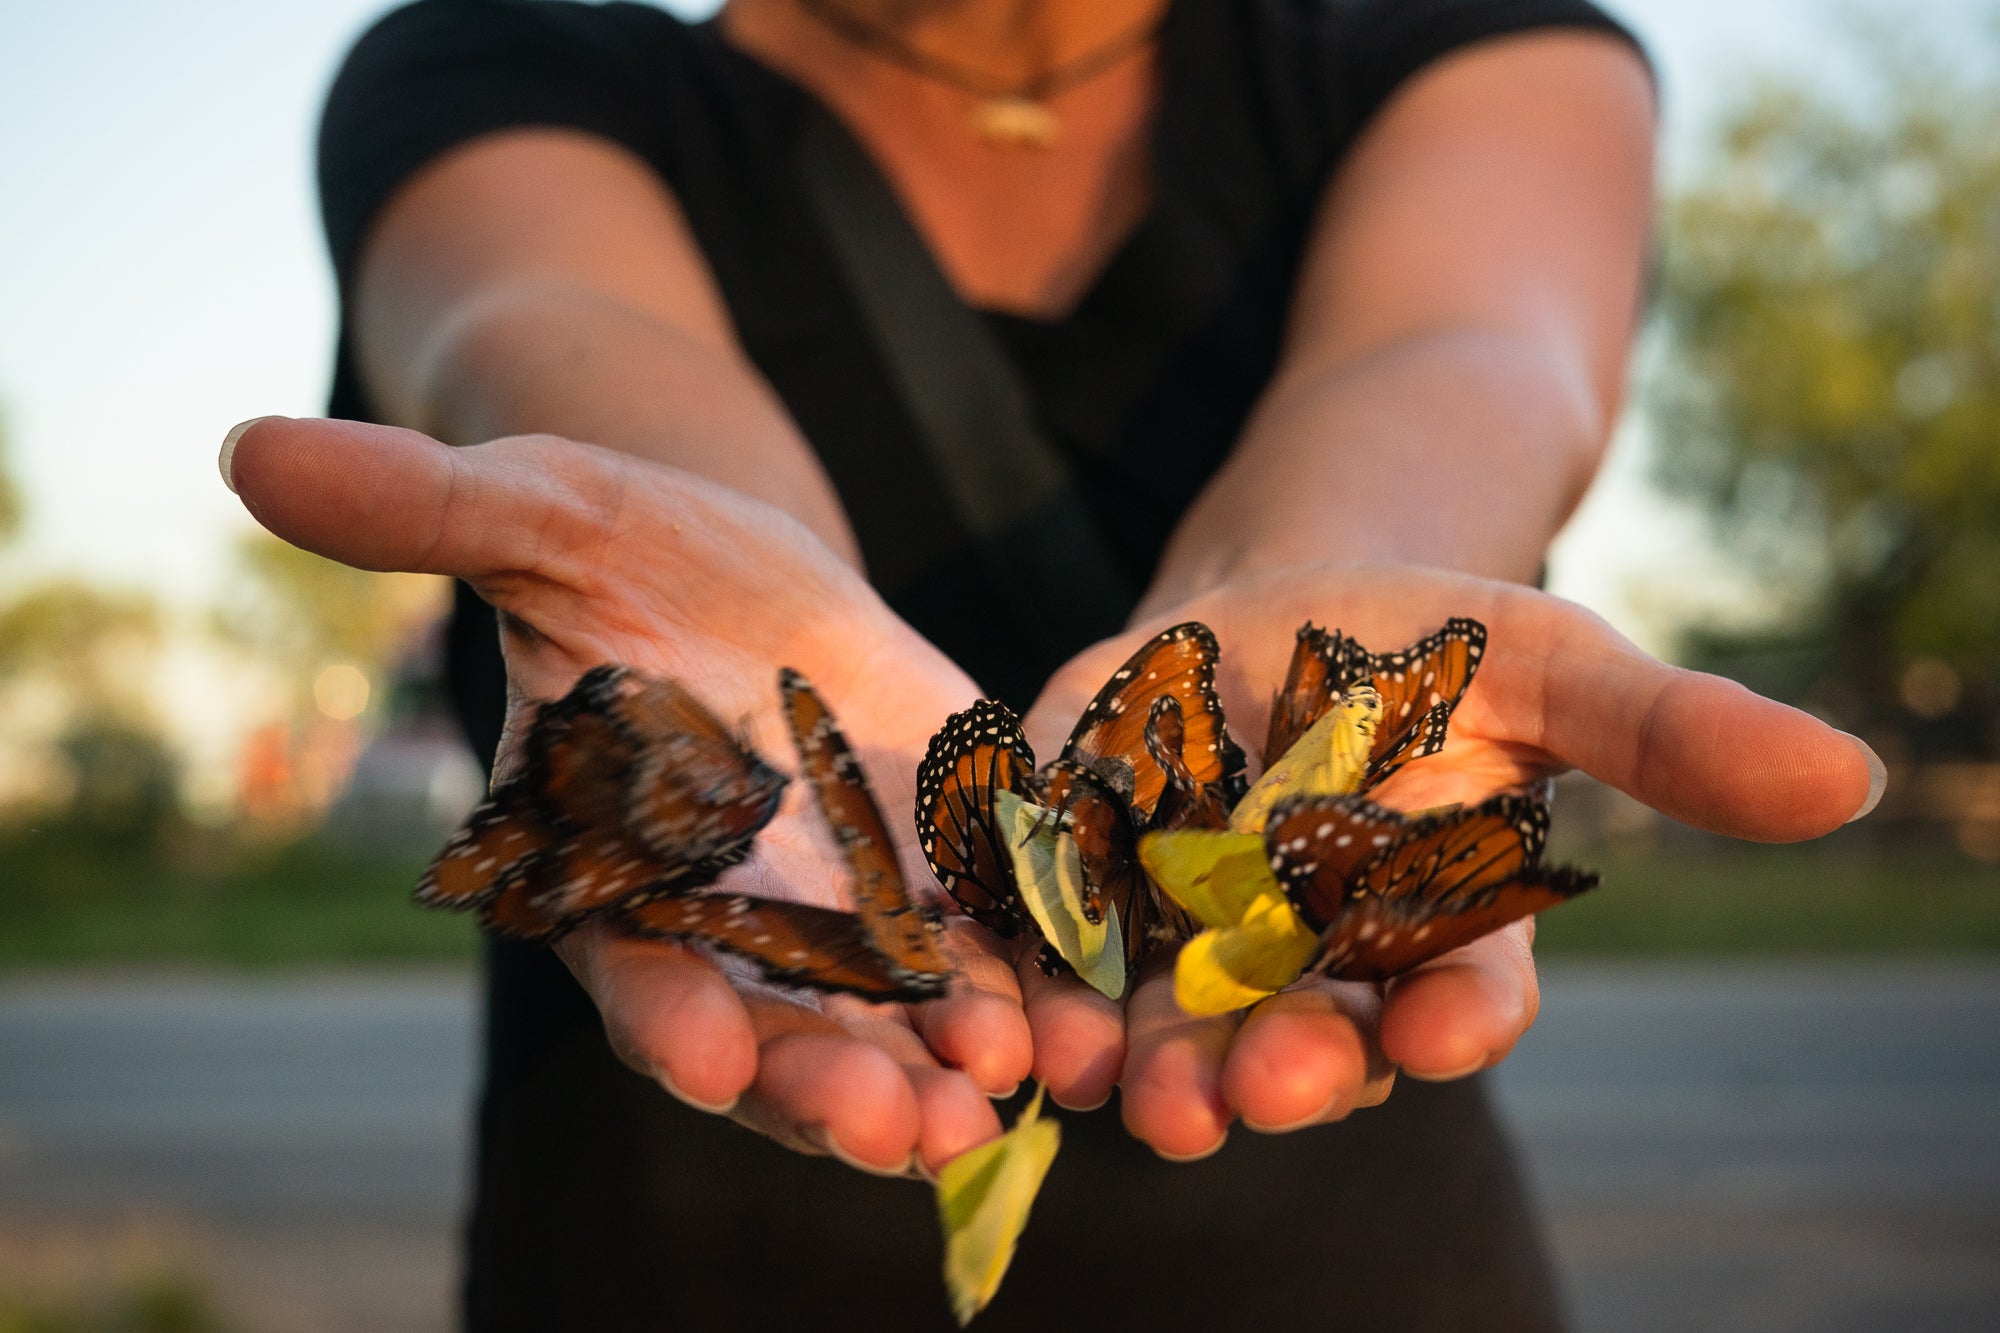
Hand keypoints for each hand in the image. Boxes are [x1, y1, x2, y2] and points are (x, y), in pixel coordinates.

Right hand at [220, 415, 1089, 1176]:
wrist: (739, 558)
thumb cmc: (614, 533)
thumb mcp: (535, 508)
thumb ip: (424, 509)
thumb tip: (249, 449)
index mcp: (613, 869)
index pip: (631, 965)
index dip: (664, 1015)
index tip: (710, 1063)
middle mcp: (726, 920)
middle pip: (776, 1028)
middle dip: (828, 1084)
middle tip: (893, 1130)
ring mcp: (839, 911)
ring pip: (890, 1020)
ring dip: (942, 1071)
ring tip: (1000, 1099)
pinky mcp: (938, 871)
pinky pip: (988, 950)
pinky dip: (1027, 989)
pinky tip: (1075, 1020)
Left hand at [1024, 563, 1882, 1158]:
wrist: (1276, 608)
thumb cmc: (1433, 647)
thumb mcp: (1551, 662)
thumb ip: (1667, 731)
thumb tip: (1848, 777)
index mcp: (1432, 935)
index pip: (1461, 994)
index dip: (1457, 1014)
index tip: (1448, 1031)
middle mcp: (1311, 968)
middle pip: (1302, 1037)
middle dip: (1280, 1067)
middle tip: (1255, 1093)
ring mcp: (1186, 938)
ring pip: (1168, 1019)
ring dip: (1142, 1055)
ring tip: (1117, 1076)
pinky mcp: (1080, 882)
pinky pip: (1050, 939)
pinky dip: (1026, 966)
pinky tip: (1004, 982)